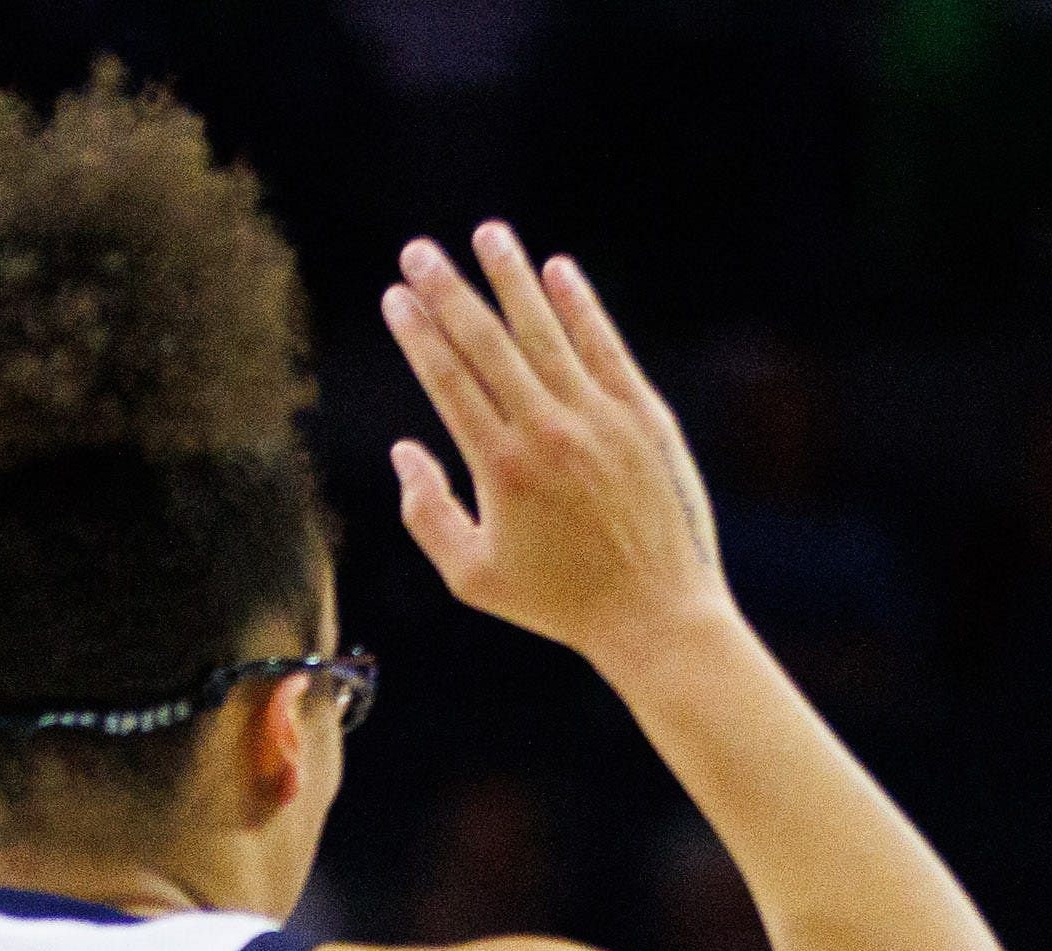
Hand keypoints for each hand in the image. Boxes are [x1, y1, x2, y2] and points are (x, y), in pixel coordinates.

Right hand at [381, 223, 729, 677]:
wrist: (656, 615)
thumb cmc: (560, 603)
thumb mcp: (473, 577)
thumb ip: (426, 513)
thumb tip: (403, 450)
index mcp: (500, 467)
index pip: (448, 380)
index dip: (418, 333)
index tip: (396, 297)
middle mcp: (547, 432)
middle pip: (487, 343)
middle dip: (448, 291)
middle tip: (419, 251)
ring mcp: (600, 419)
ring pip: (547, 331)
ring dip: (513, 278)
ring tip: (489, 234)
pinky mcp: (644, 416)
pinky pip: (606, 348)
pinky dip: (582, 307)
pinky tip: (560, 271)